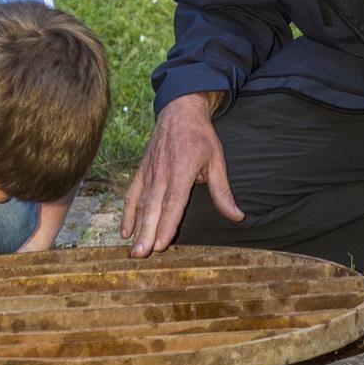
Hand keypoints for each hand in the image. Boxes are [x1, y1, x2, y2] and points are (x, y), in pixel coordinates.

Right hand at [121, 94, 243, 256]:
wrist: (179, 110)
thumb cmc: (200, 137)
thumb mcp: (217, 161)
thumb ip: (223, 192)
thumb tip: (237, 217)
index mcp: (182, 170)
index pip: (174, 202)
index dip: (166, 223)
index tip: (160, 243)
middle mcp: (162, 173)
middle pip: (153, 207)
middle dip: (146, 232)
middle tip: (141, 254)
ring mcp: (149, 172)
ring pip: (140, 204)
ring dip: (136, 227)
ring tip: (133, 249)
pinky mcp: (141, 171)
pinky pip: (132, 195)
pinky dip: (127, 213)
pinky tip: (125, 231)